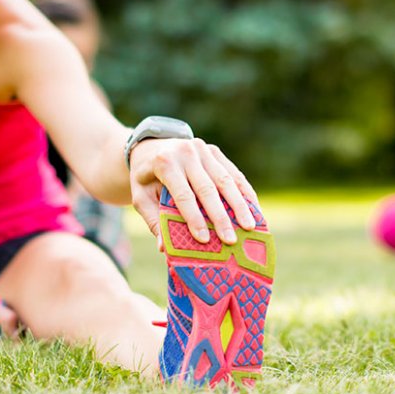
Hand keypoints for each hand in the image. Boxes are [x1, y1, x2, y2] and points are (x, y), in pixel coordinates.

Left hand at [128, 138, 259, 249]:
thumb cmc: (146, 178)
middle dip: (221, 216)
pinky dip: (245, 192)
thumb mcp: (141, 197)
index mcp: (164, 163)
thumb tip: (164, 247)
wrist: (150, 146)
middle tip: (231, 240)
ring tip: (250, 227)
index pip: (183, 194)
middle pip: (207, 188)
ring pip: (225, 180)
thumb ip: (153, 220)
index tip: (204, 239)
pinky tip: (254, 209)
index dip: (193, 218)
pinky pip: (233, 173)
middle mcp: (186, 152)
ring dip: (239, 205)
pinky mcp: (215, 151)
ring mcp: (203, 149)